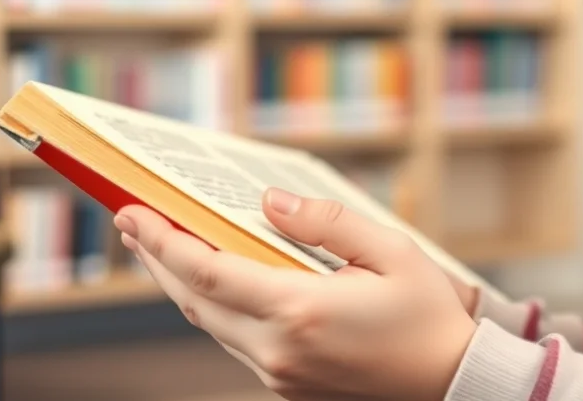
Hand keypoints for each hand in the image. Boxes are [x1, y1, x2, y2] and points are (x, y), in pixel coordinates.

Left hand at [113, 188, 477, 400]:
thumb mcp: (390, 251)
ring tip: (162, 245)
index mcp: (300, 311)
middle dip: (157, 257)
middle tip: (131, 220)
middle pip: (193, 299)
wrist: (452, 384)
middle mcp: (279, 349)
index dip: (162, 241)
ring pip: (209, 323)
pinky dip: (211, 307)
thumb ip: (324, 222)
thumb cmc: (427, 314)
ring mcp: (280, 374)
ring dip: (180, 283)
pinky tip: (210, 281)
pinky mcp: (286, 387)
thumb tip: (268, 201)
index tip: (130, 212)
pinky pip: (233, 341)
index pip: (208, 272)